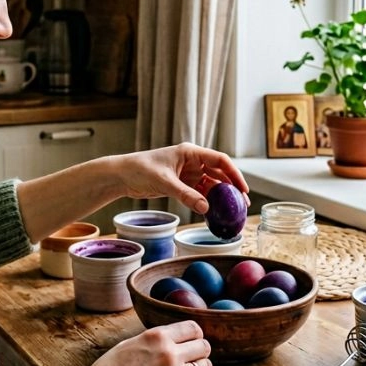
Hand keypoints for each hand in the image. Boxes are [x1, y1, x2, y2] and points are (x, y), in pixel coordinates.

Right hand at [78, 321, 212, 365]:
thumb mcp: (130, 343)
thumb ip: (154, 339)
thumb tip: (173, 338)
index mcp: (157, 336)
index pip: (194, 328)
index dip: (194, 335)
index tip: (190, 343)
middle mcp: (169, 353)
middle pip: (204, 346)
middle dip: (200, 352)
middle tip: (191, 359)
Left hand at [112, 143, 249, 213]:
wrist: (122, 175)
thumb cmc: (140, 170)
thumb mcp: (164, 182)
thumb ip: (185, 195)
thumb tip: (206, 208)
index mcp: (190, 152)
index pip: (220, 160)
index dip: (234, 173)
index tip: (243, 188)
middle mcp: (192, 161)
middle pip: (219, 173)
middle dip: (232, 188)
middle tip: (243, 204)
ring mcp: (188, 173)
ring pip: (211, 185)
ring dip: (221, 197)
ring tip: (233, 211)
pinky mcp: (182, 184)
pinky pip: (200, 193)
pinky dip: (208, 202)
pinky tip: (215, 212)